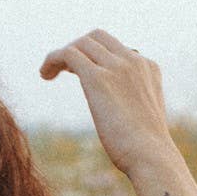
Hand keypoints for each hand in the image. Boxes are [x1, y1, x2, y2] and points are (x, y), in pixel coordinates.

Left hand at [39, 30, 175, 176]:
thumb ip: (132, 106)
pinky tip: (44, 75)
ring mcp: (116, 67)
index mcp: (148, 67)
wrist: (152, 157)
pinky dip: (52, 59)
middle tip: (64, 72)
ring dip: (61, 56)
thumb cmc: (147, 152)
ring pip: (81, 44)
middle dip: (78, 50)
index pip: (116, 48)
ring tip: (49, 74)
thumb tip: (120, 114)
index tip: (81, 72)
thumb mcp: (143, 120)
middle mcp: (133, 61)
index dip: (94, 55)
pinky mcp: (98, 78)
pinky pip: (69, 54)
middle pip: (97, 38)